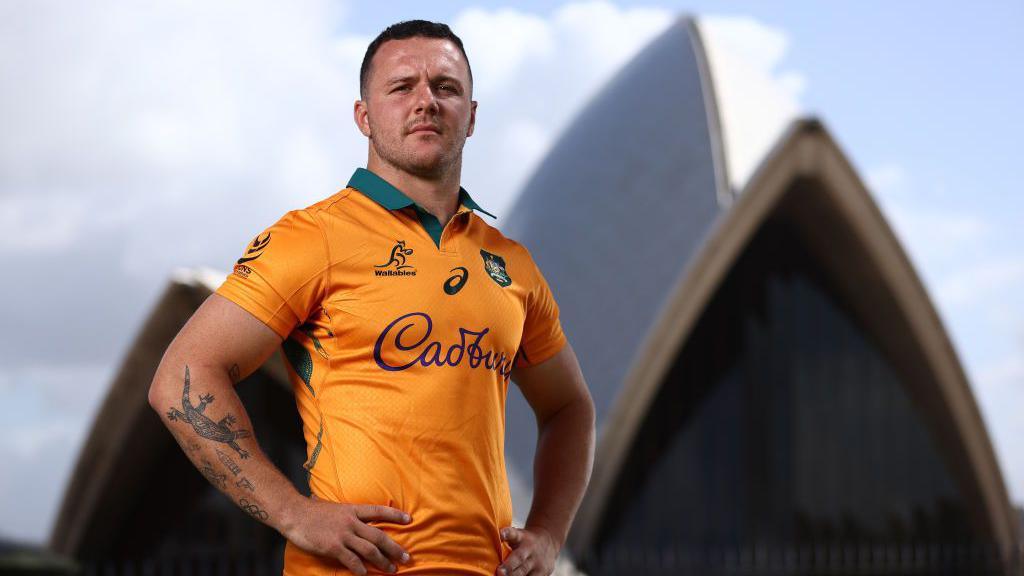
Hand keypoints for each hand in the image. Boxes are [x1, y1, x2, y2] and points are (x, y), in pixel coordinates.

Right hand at [284, 494, 412, 574]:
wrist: (294, 514)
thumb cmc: (313, 511)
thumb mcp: (335, 507)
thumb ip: (348, 513)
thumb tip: (356, 514)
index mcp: (353, 510)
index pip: (379, 511)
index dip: (395, 515)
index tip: (409, 519)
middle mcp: (351, 521)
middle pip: (379, 535)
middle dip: (394, 548)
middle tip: (406, 557)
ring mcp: (343, 534)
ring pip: (369, 549)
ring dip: (382, 561)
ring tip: (392, 569)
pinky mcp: (333, 547)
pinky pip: (351, 560)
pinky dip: (360, 568)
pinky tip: (366, 574)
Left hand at [497, 525, 557, 575]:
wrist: (549, 543)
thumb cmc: (524, 541)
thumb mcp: (517, 535)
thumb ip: (505, 538)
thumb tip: (480, 538)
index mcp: (522, 538)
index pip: (514, 534)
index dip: (507, 534)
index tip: (500, 533)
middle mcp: (529, 550)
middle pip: (519, 559)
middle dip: (509, 567)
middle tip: (499, 572)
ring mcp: (536, 563)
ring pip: (524, 573)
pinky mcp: (542, 574)